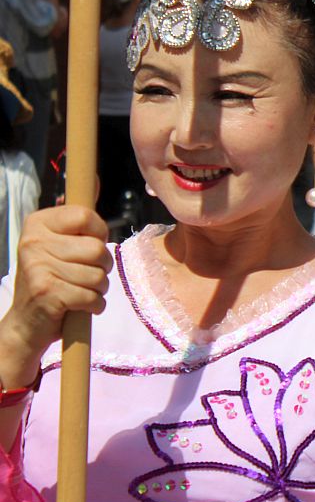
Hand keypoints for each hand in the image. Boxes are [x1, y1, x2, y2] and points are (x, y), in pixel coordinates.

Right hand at [0, 207, 110, 389]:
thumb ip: (78, 217)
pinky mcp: (47, 293)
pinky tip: (79, 306)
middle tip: (85, 276)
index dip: (99, 234)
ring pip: (98, 275)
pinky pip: (93, 297)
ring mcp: (38, 267)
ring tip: (79, 291)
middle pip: (98, 248)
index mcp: (37, 223)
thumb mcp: (60, 243)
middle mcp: (33, 241)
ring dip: (98, 288)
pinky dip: (94, 305)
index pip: (87, 216)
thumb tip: (94, 178)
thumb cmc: (52, 278)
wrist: (26, 323)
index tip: (88, 247)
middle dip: (102, 267)